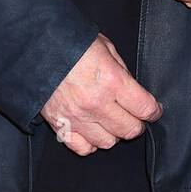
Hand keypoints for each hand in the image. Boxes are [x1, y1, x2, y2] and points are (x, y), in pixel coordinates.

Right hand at [40, 33, 161, 155]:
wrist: (36, 48)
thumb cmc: (72, 43)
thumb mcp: (105, 47)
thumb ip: (121, 70)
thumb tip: (133, 89)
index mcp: (112, 81)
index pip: (145, 108)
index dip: (154, 110)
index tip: (154, 110)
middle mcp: (97, 103)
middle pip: (130, 130)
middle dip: (137, 123)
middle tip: (134, 115)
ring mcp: (78, 117)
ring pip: (108, 142)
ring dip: (114, 133)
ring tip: (111, 121)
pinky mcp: (60, 125)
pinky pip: (83, 148)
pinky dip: (91, 142)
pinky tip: (92, 130)